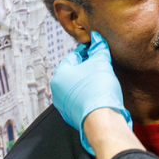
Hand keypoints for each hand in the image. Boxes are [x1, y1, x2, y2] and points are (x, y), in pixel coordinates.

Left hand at [51, 31, 131, 154]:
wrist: (102, 120)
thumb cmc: (98, 89)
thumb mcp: (101, 63)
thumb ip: (99, 49)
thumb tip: (97, 38)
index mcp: (60, 75)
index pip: (74, 56)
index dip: (87, 50)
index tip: (97, 48)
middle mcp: (57, 90)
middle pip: (74, 72)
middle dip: (87, 66)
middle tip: (101, 63)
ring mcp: (63, 105)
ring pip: (76, 87)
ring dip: (87, 81)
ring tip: (102, 78)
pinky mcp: (72, 116)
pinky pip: (80, 100)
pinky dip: (88, 94)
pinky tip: (99, 93)